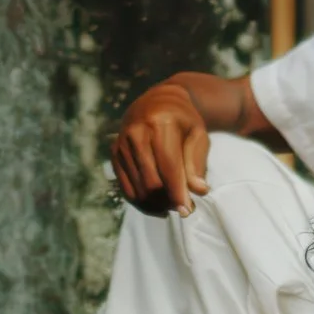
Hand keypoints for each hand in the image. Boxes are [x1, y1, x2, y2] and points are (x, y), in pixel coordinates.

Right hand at [111, 81, 211, 215]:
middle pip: (151, 182)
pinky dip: (142, 202)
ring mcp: (122, 143)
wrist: (156, 102)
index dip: (178, 192)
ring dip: (156, 203)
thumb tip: (198, 190)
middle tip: (182, 206)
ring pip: (138, 189)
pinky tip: (156, 204)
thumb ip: (197, 162)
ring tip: (172, 204)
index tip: (187, 211)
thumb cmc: (182, 120)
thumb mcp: (197, 135)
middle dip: (168, 200)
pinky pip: (126, 188)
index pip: (168, 167)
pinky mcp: (114, 154)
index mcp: (160, 123)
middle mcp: (136, 132)